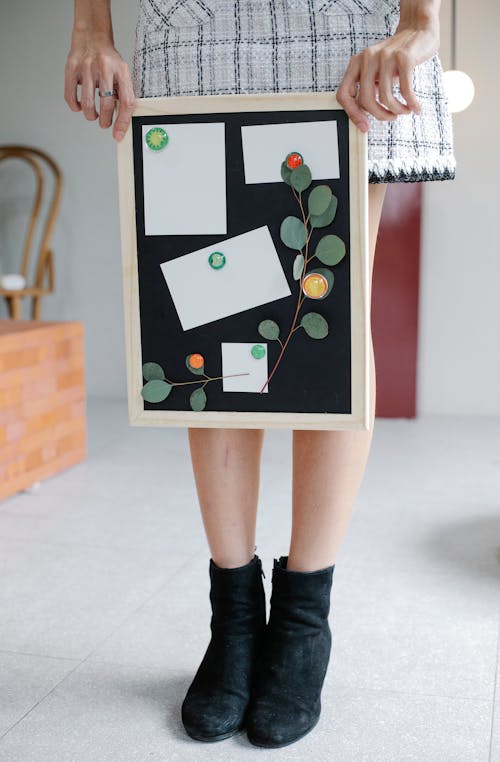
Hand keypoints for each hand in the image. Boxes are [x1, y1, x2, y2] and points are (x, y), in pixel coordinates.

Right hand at [64, 32, 135, 140]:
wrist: (92, 35)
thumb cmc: (109, 60)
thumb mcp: (122, 73)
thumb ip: (123, 93)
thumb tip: (121, 122)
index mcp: (121, 70)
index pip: (126, 101)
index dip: (122, 121)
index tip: (118, 134)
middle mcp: (104, 68)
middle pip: (106, 104)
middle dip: (105, 120)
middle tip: (104, 123)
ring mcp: (86, 67)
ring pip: (87, 103)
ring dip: (90, 115)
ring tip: (93, 115)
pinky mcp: (71, 68)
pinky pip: (70, 96)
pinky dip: (75, 106)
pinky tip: (79, 106)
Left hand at [336, 11, 438, 131]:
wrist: (418, 31)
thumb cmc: (396, 57)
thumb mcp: (376, 72)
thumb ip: (368, 88)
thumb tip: (364, 116)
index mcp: (357, 63)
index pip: (344, 94)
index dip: (352, 114)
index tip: (364, 126)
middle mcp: (368, 58)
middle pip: (366, 100)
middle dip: (380, 115)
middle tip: (390, 118)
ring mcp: (385, 57)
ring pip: (385, 98)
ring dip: (397, 110)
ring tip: (404, 111)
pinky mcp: (404, 58)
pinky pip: (405, 91)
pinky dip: (411, 104)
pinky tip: (415, 108)